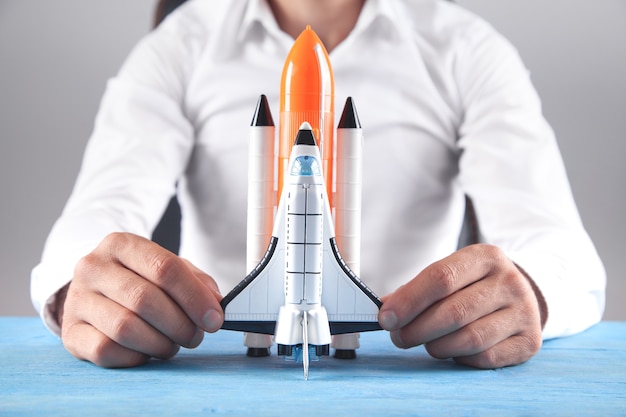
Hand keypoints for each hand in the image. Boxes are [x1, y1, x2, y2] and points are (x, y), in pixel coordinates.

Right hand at [60, 232, 223, 367]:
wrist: (94, 289)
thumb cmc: (138, 279)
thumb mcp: (167, 268)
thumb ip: (196, 281)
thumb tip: (215, 304)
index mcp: (120, 244)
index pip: (164, 268)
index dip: (194, 297)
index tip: (214, 319)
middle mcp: (93, 267)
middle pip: (145, 300)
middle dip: (180, 324)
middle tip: (195, 336)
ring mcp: (77, 299)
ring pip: (125, 328)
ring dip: (160, 343)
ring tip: (172, 344)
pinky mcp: (70, 332)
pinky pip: (106, 350)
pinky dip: (135, 356)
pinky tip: (146, 351)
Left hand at [378, 244, 545, 367]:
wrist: (519, 295)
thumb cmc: (473, 285)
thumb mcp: (450, 274)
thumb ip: (418, 289)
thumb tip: (386, 308)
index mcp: (485, 257)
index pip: (440, 278)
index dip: (409, 301)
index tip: (386, 318)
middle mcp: (509, 281)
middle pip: (453, 311)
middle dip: (417, 329)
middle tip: (398, 337)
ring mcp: (524, 311)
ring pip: (469, 338)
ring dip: (436, 346)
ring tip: (425, 343)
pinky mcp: (530, 341)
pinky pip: (486, 357)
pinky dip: (460, 358)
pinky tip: (452, 351)